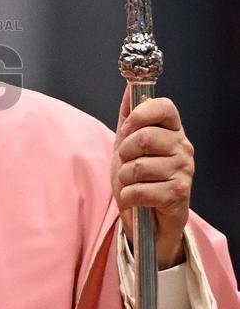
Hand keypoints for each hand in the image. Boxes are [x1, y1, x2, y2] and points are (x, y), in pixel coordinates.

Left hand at [111, 85, 194, 268]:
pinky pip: (139, 189)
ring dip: (124, 179)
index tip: (128, 128)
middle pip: (144, 137)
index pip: (164, 106)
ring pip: (138, 166)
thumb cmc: (139, 181)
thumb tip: (129, 88)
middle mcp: (183, 148)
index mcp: (173, 131)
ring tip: (132, 184)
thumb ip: (128, 118)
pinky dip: (128, 197)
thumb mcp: (128, 146)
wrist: (148, 221)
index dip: (140, 115)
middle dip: (124, 154)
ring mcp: (184, 170)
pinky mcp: (178, 194)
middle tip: (126, 165)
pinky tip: (136, 199)